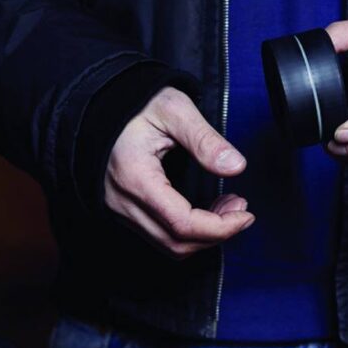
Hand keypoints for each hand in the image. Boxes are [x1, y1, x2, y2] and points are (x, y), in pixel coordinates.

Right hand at [105, 87, 254, 259]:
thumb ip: (205, 139)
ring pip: (167, 244)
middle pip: (176, 243)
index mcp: (135, 177)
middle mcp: (122, 201)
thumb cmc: (136, 103)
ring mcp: (119, 208)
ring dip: (203, 234)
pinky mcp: (123, 209)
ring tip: (228, 207)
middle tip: (241, 208)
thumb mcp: (174, 109)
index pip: (182, 224)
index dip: (220, 228)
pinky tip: (206, 209)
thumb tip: (235, 166)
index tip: (246, 215)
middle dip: (216, 233)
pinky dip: (188, 230)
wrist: (101, 103)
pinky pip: (158, 234)